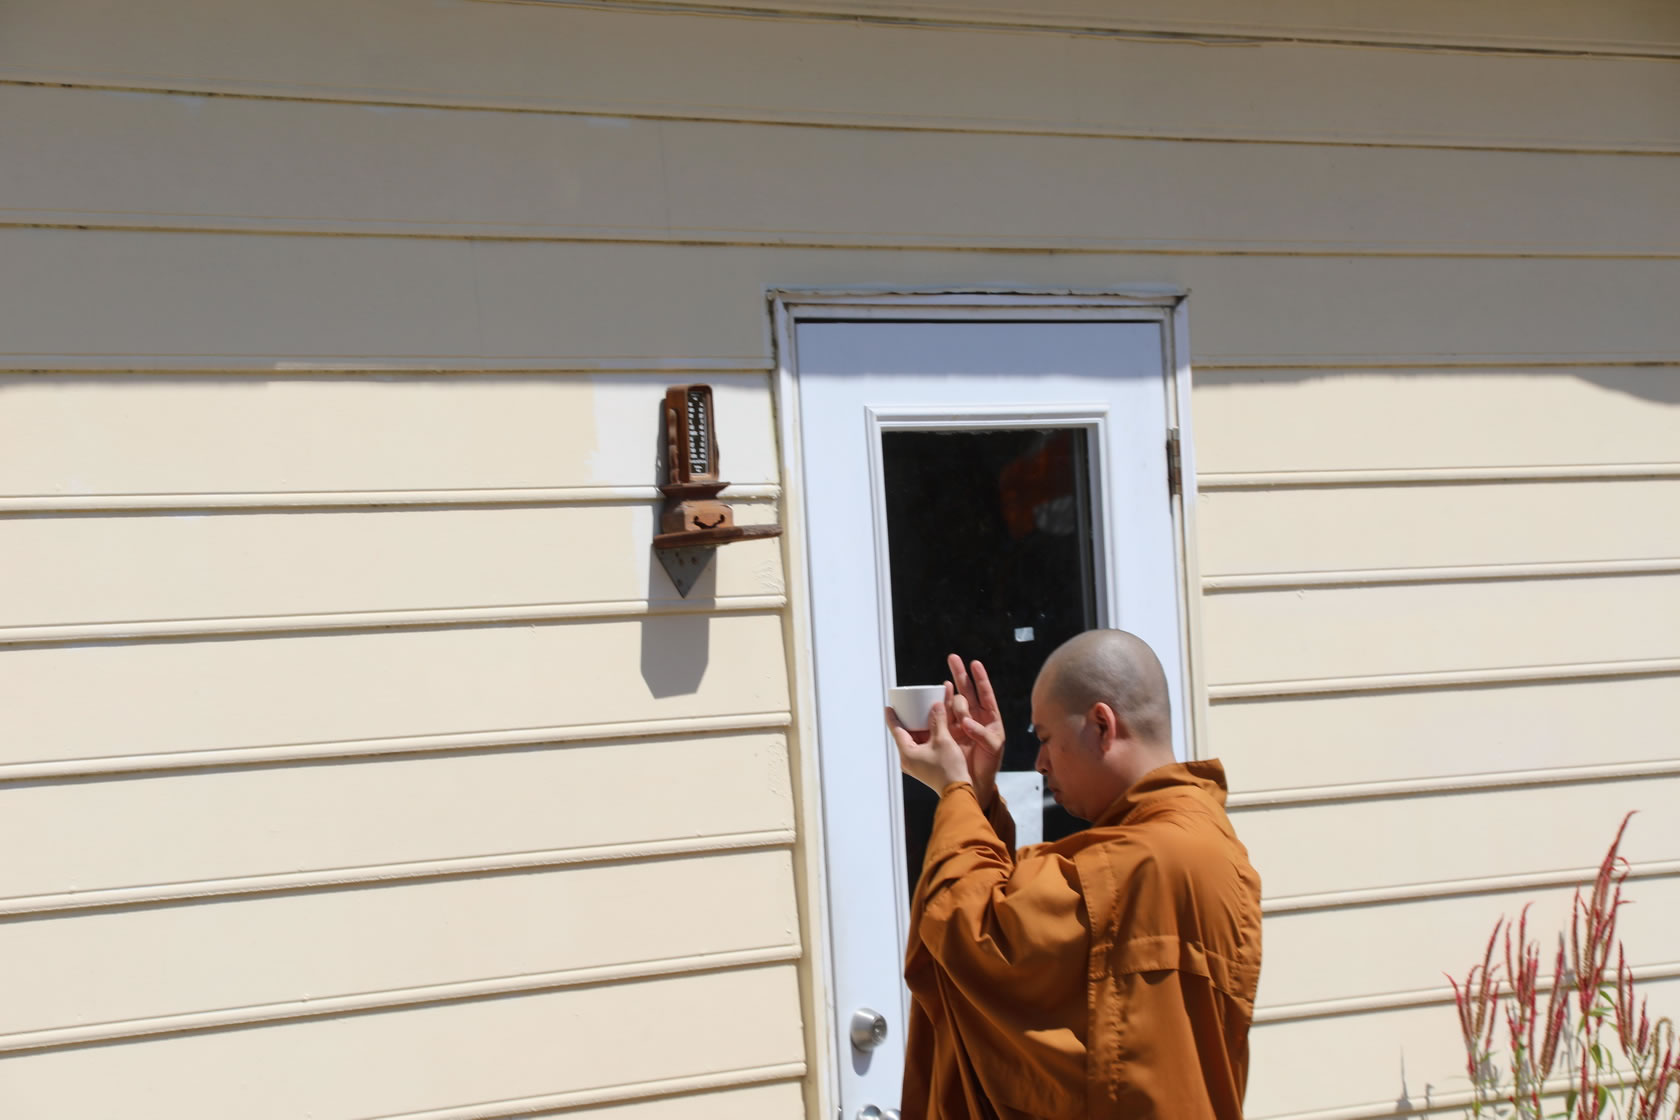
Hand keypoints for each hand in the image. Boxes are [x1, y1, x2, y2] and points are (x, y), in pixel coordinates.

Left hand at [886, 698, 970, 794]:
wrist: (957, 790)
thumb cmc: (949, 770)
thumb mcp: (943, 740)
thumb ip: (938, 721)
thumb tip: (936, 706)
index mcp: (907, 754)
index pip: (896, 731)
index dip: (892, 717)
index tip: (888, 708)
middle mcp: (907, 760)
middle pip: (904, 735)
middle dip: (908, 721)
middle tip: (908, 707)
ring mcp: (915, 764)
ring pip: (913, 741)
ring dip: (918, 729)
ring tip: (922, 716)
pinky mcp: (923, 767)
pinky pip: (920, 748)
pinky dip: (924, 737)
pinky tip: (932, 730)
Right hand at [946, 655, 1005, 811]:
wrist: (976, 782)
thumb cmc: (989, 765)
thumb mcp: (993, 747)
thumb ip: (982, 733)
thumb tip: (965, 721)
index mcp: (991, 719)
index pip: (985, 693)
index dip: (980, 678)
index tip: (974, 663)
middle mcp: (976, 718)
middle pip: (968, 691)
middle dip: (960, 674)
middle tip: (952, 658)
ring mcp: (961, 724)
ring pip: (953, 701)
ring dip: (948, 689)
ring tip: (944, 682)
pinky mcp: (948, 733)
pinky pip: (943, 716)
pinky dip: (939, 707)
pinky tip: (936, 700)